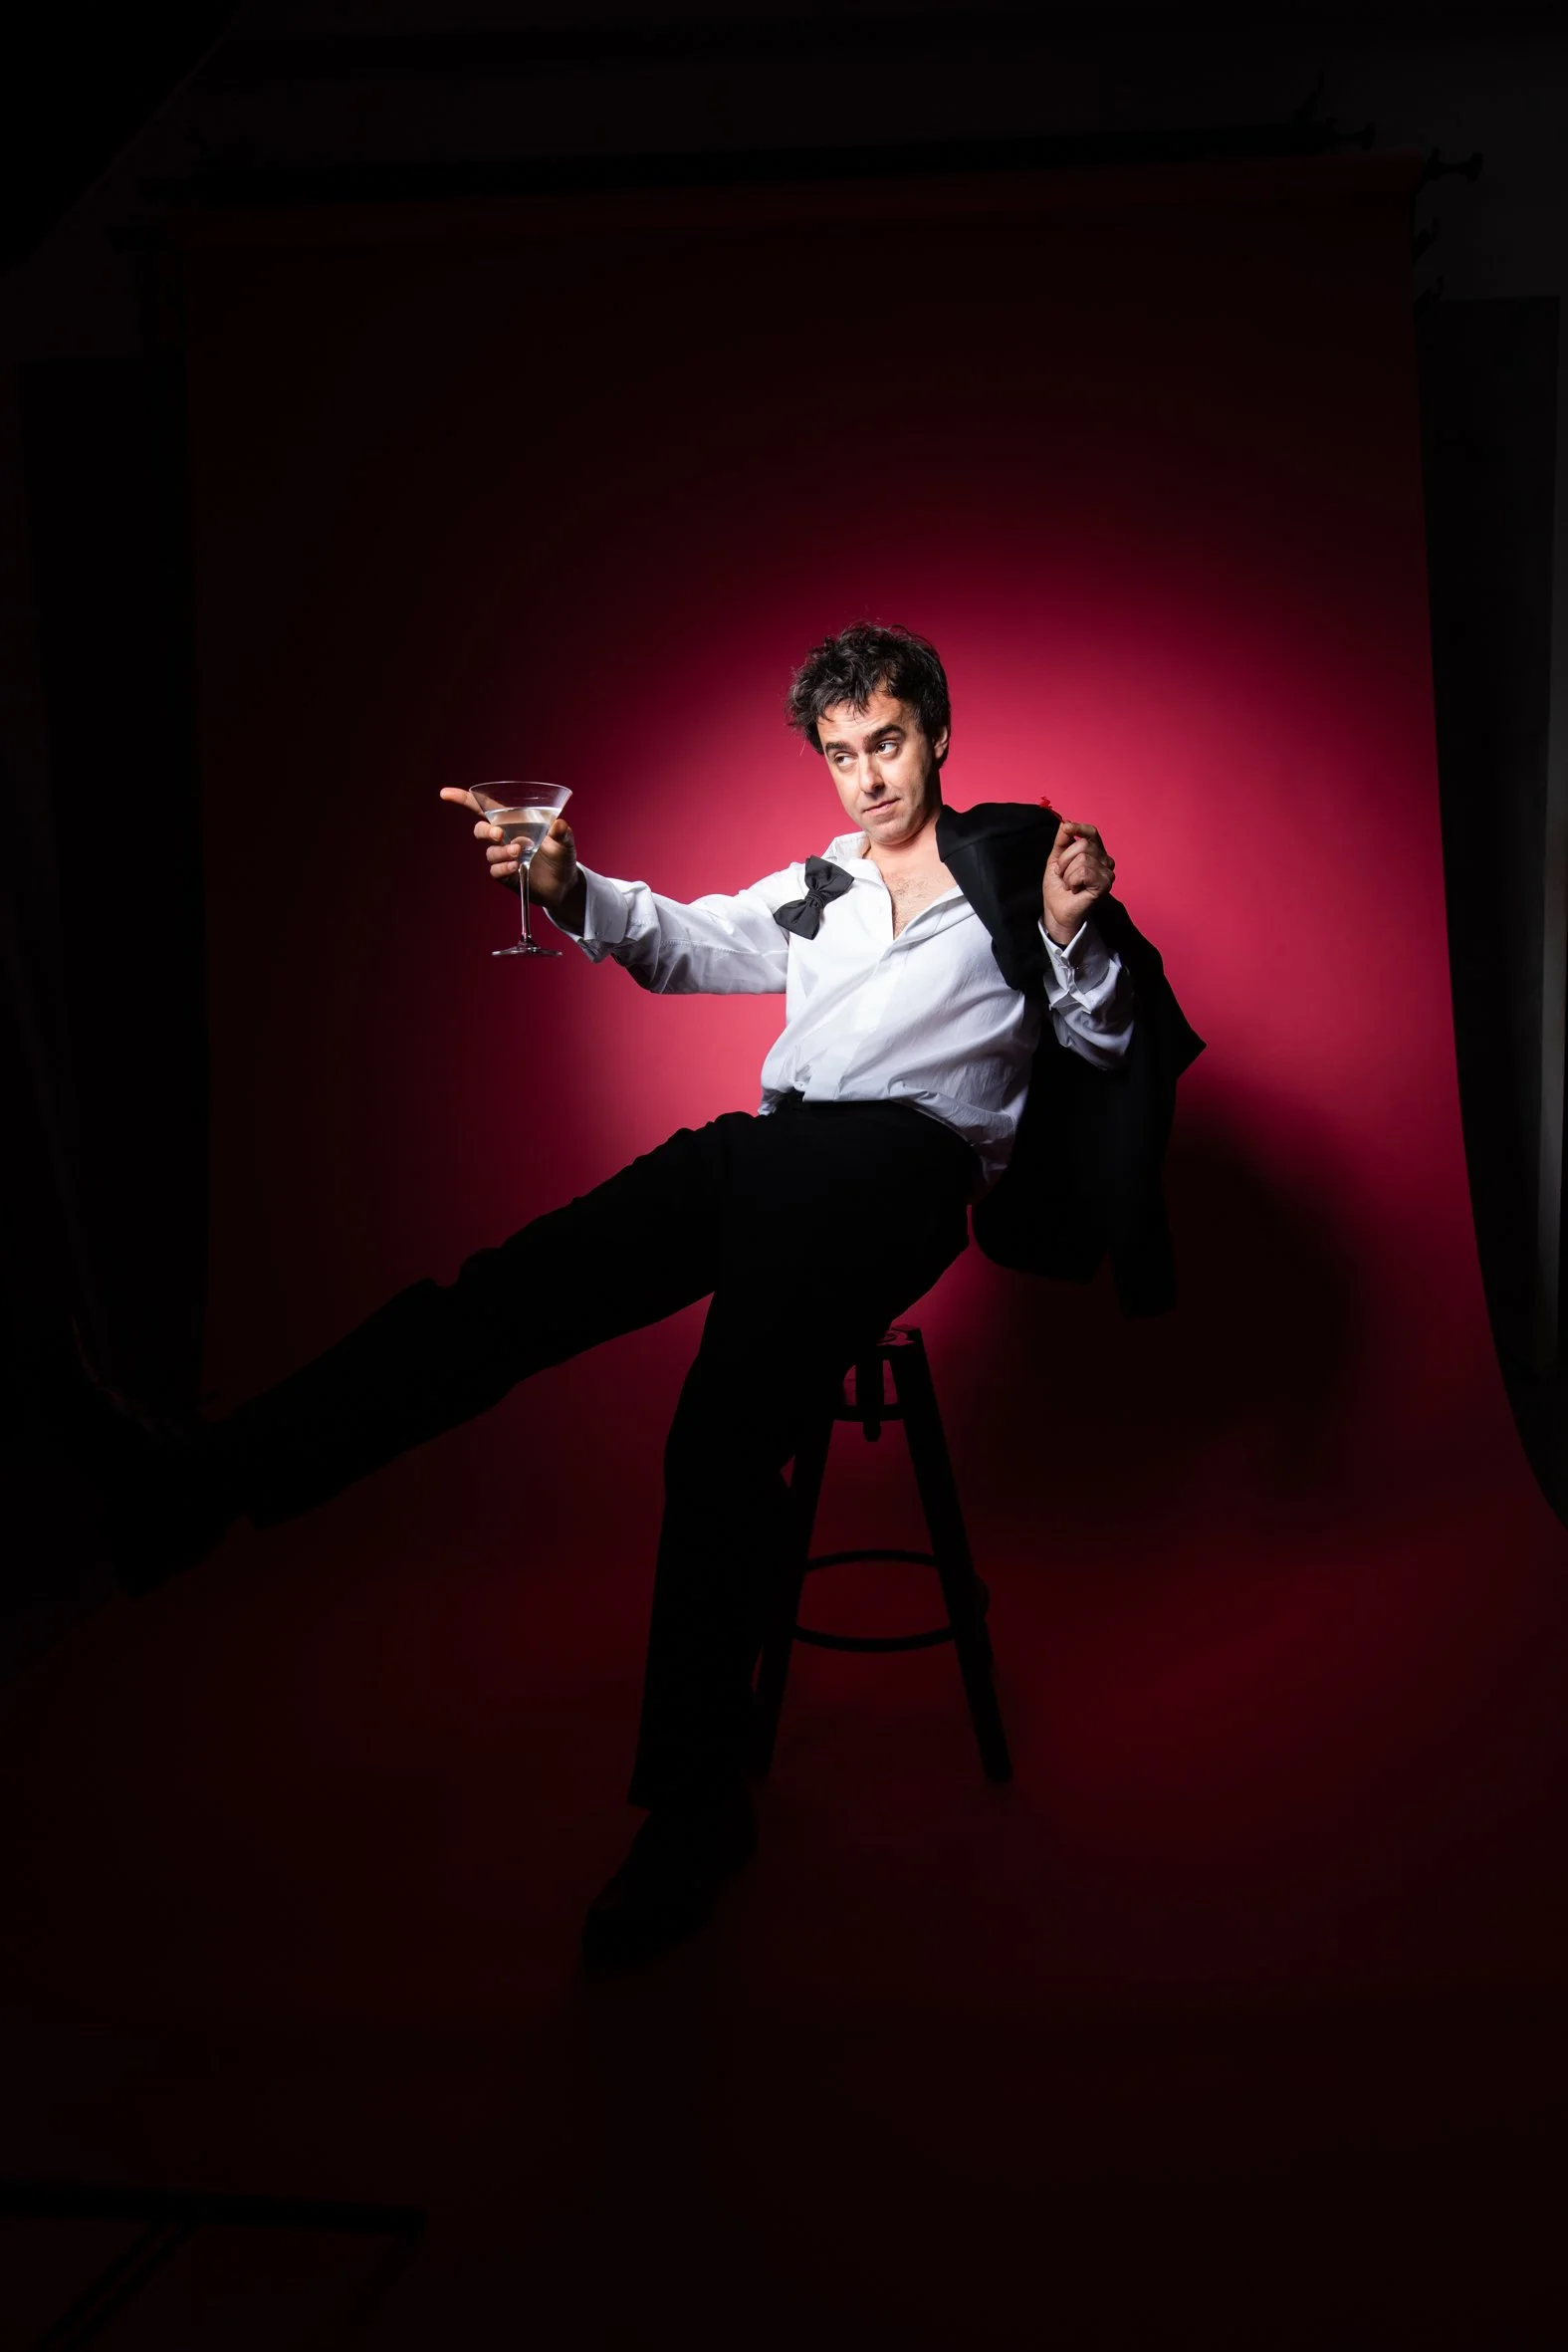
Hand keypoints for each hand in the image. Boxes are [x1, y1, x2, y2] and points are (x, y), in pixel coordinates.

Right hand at [438, 787, 580, 910]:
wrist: (565, 885)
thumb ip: (563, 832)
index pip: (484, 807)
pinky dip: (503, 867)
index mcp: (514, 822)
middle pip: (481, 830)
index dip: (463, 799)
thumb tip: (559, 825)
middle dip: (485, 831)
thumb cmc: (562, 856)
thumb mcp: (566, 842)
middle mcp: (505, 838)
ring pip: (489, 852)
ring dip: (501, 851)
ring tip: (518, 853)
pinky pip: (495, 870)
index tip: (445, 793)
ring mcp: (504, 857)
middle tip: (499, 834)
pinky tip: (516, 866)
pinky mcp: (507, 875)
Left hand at [1043, 819, 1113, 944]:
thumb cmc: (1059, 886)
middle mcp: (1105, 861)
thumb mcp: (1056, 858)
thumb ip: (1062, 840)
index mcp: (1096, 852)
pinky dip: (1073, 880)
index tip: (1067, 828)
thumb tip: (1066, 822)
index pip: (1092, 833)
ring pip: (1083, 859)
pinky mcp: (1105, 884)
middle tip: (1064, 875)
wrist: (1056, 910)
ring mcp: (1107, 873)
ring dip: (1068, 873)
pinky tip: (1075, 889)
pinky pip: (1084, 871)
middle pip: (1084, 845)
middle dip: (1065, 860)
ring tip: (1070, 884)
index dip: (1079, 828)